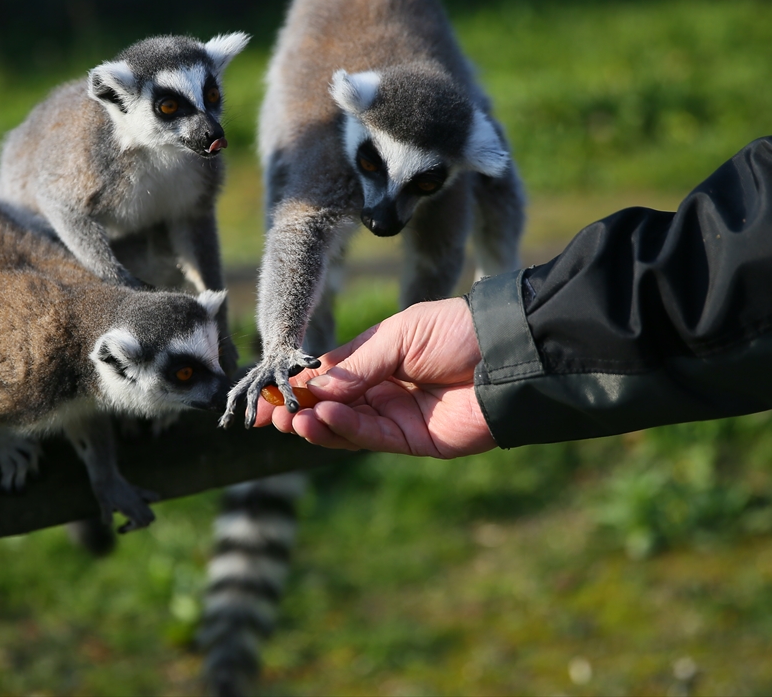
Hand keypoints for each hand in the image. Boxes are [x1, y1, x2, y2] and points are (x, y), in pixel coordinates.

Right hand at [254, 297, 496, 457]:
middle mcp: (382, 389)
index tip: (263, 393)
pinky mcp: (413, 441)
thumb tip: (309, 385)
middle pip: (329, 405)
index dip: (296, 384)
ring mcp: (396, 416)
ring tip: (290, 417)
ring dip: (315, 422)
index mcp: (377, 357)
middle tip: (268, 412)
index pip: (326, 375)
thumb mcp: (399, 336)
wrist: (508, 354)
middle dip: (297, 408)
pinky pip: (370, 438)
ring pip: (344, 426)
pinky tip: (322, 417)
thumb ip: (356, 364)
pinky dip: (343, 429)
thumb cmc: (458, 331)